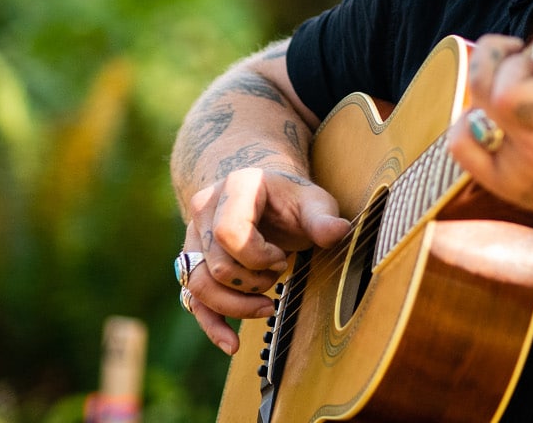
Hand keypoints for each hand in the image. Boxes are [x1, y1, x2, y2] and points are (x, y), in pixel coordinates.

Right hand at [180, 167, 350, 353]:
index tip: (282, 258)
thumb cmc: (294, 199)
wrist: (271, 193)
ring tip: (267, 307)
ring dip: (235, 306)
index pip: (229, 233)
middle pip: (217, 265)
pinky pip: (193, 299)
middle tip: (279, 274)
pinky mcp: (193, 262)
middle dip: (253, 282)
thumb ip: (323, 219)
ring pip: (199, 286)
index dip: (257, 256)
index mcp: (235, 187)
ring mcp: (194, 236)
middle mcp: (206, 209)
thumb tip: (338, 232)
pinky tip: (232, 345)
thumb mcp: (314, 203)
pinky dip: (213, 325)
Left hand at [448, 0, 532, 222]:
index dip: (514, 64)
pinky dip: (470, 123)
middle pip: (486, 96)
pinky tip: (496, 118)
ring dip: (487, 94)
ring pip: (469, 118)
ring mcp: (517, 171)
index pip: (511, 91)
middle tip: (520, 64)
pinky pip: (461, 145)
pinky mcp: (501, 186)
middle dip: (497, 65)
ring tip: (516, 94)